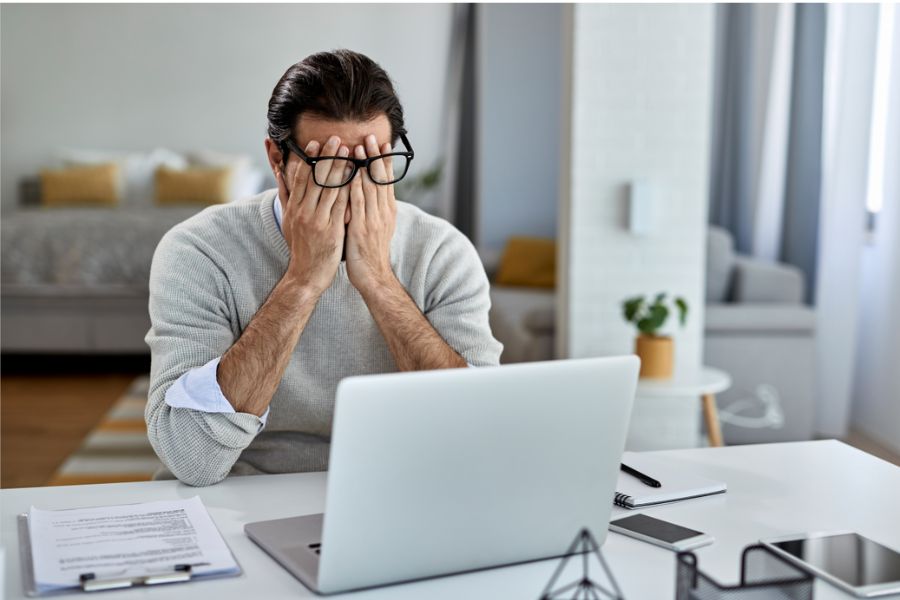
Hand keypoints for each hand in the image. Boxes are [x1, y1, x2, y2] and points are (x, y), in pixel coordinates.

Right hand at [276, 135, 350, 295]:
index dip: (309, 159)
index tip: (316, 143)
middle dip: (327, 158)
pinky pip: (342, 206)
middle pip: (316, 179)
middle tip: (337, 140)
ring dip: (341, 168)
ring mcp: (317, 221)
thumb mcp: (288, 220)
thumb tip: (279, 173)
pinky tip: (358, 177)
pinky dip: (349, 189)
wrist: (307, 275)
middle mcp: (303, 212)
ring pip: (330, 189)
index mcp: (294, 208)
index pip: (300, 178)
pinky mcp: (332, 230)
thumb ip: (286, 196)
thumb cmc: (300, 246)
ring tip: (350, 152)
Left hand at [346, 134, 397, 294]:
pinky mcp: (361, 229)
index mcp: (387, 211)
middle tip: (371, 137)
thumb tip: (369, 192)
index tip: (382, 144)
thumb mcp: (376, 227)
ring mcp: (373, 220)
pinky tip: (351, 174)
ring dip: (364, 166)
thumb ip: (373, 209)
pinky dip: (355, 187)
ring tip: (360, 147)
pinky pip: (358, 204)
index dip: (384, 162)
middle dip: (375, 157)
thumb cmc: (370, 252)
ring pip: (370, 188)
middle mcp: (382, 213)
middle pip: (380, 180)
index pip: (386, 181)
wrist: (373, 276)